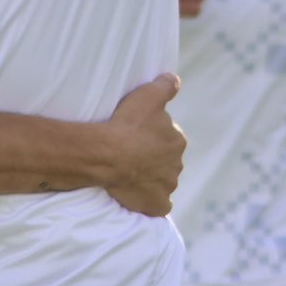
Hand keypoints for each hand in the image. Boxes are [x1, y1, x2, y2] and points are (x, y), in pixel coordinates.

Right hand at [102, 73, 185, 215]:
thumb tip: (175, 80)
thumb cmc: (128, 124)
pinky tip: (141, 198)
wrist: (108, 155)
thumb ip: (165, 86)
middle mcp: (177, 165)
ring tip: (130, 175)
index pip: (169, 139)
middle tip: (131, 156)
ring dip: (151, 180)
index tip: (136, 137)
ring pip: (162, 182)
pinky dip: (152, 202)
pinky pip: (158, 205)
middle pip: (166, 162)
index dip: (153, 138)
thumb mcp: (148, 95)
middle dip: (153, 160)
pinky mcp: (156, 205)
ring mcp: (167, 187)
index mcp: (177, 141)